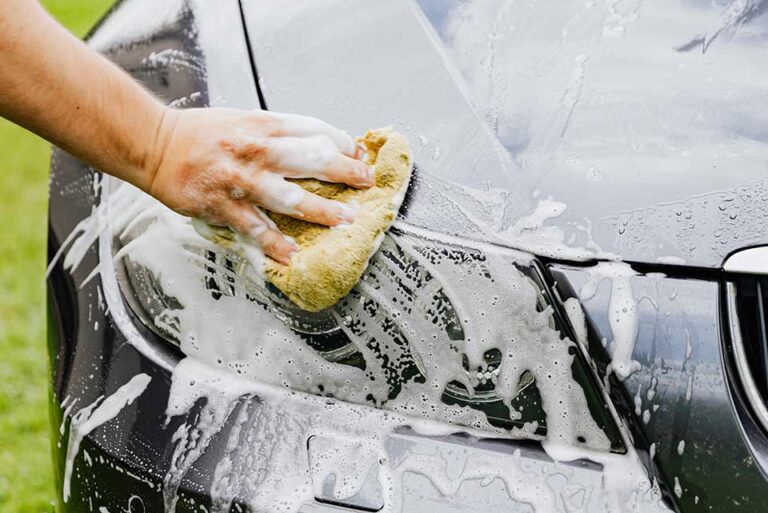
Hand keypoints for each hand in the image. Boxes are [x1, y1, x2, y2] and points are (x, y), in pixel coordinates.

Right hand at [145, 108, 373, 263]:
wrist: (154, 143)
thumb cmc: (200, 133)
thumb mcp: (244, 121)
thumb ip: (278, 134)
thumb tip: (316, 147)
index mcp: (263, 125)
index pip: (314, 130)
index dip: (342, 143)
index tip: (360, 156)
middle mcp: (256, 150)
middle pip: (311, 159)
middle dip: (344, 172)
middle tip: (367, 184)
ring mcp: (240, 179)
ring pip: (289, 197)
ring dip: (321, 211)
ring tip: (345, 222)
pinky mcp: (222, 205)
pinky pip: (254, 228)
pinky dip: (274, 243)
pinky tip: (291, 254)